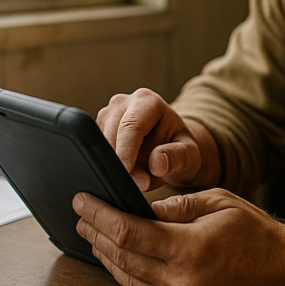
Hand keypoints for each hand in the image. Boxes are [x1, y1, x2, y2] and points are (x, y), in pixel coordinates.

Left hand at [73, 189, 284, 285]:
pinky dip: (127, 277)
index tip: (82, 201)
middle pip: (122, 257)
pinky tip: (119, 260)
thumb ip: (173, 206)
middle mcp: (182, 283)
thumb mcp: (215, 201)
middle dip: (96, 233)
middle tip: (80, 216)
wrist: (284, 271)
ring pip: (128, 281)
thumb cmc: (253, 231)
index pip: (128, 231)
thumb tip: (137, 208)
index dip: (99, 215)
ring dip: (107, 257)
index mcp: (190, 248)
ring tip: (93, 236)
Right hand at [97, 88, 219, 191]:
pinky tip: (128, 172)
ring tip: (142, 176)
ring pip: (100, 144)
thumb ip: (176, 158)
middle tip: (142, 184)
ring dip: (116, 165)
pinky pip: (95, 151)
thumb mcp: (189, 155)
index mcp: (147, 101)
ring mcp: (107, 114)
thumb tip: (156, 163)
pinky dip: (109, 165)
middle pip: (112, 135)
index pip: (131, 125)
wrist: (170, 149)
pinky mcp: (98, 129)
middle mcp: (123, 102)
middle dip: (122, 164)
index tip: (126, 171)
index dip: (127, 149)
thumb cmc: (180, 149)